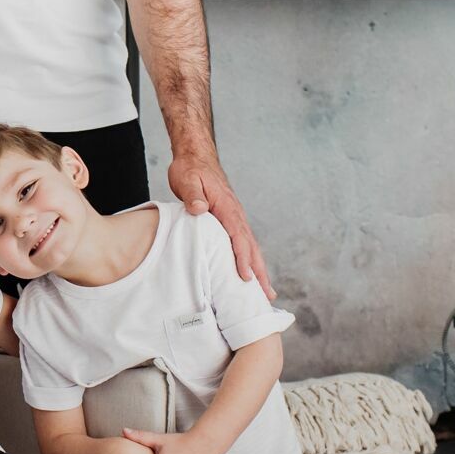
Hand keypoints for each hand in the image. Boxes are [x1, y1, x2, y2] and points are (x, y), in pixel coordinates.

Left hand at [168, 156, 274, 298]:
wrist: (196, 157)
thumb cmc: (191, 169)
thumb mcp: (187, 179)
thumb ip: (193, 195)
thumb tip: (200, 209)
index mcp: (227, 207)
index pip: (238, 237)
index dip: (243, 258)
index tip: (247, 278)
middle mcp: (236, 215)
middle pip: (251, 247)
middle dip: (260, 272)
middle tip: (267, 296)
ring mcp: (235, 218)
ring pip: (250, 247)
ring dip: (258, 269)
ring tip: (265, 292)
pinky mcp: (230, 221)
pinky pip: (242, 243)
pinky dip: (249, 260)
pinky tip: (249, 274)